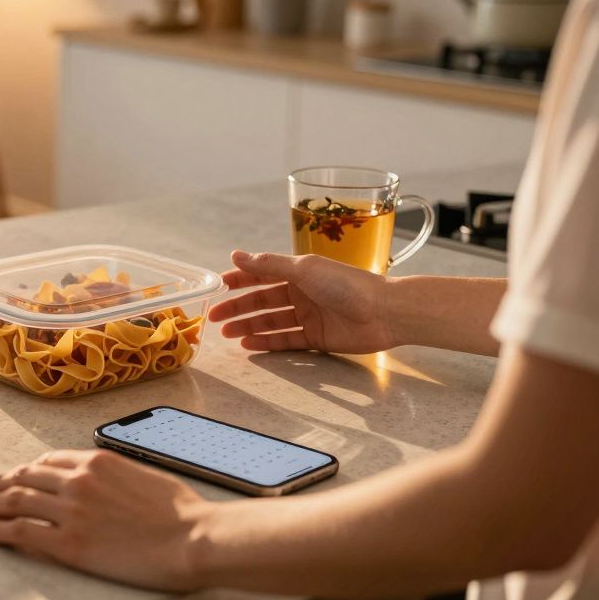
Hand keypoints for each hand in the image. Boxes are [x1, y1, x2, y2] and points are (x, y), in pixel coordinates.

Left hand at [0, 449, 207, 591]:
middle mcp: (77, 480)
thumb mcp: (144, 476)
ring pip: (15, 501)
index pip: (49, 461)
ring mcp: (70, 511)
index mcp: (97, 461)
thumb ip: (114, 476)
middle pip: (24, 477)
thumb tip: (103, 483)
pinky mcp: (68, 543)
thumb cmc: (181, 512)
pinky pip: (20, 532)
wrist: (193, 538)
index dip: (25, 470)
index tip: (14, 477)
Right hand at [208, 250, 395, 353]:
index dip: (239, 279)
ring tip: (226, 334)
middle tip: (214, 317)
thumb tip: (235, 254)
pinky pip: (286, 340)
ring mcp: (308, 316)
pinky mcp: (316, 338)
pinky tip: (248, 345)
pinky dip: (266, 342)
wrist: (385, 312)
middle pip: (262, 300)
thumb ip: (268, 264)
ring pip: (271, 321)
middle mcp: (302, 292)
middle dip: (238, 308)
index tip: (218, 286)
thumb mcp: (304, 269)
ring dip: (248, 326)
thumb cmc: (346, 285)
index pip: (261, 274)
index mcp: (299, 272)